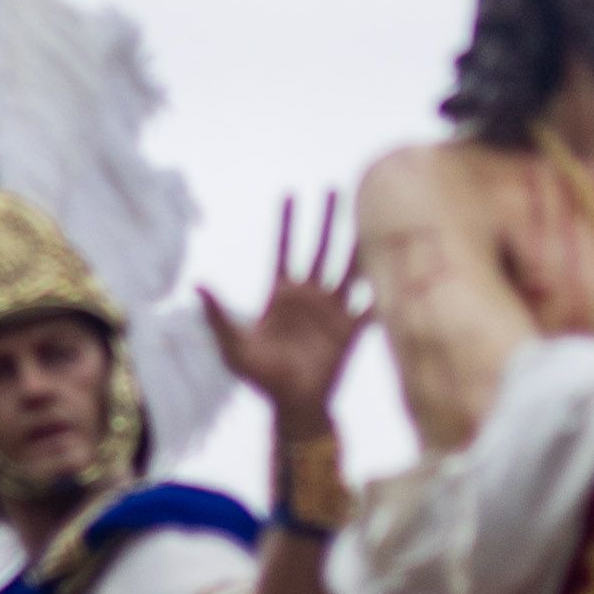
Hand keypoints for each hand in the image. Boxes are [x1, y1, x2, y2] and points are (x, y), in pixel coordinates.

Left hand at [199, 193, 374, 431]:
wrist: (294, 406)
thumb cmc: (261, 378)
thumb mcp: (234, 345)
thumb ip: (218, 315)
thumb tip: (196, 285)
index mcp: (281, 296)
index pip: (285, 249)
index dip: (287, 223)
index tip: (290, 193)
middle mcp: (309, 296)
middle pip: (319, 248)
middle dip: (326, 219)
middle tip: (333, 188)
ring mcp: (332, 310)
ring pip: (347, 267)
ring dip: (356, 242)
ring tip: (369, 216)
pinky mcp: (350, 330)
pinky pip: (370, 305)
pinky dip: (383, 289)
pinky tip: (398, 269)